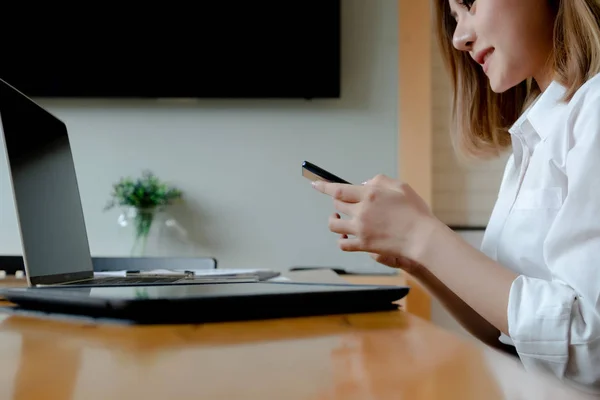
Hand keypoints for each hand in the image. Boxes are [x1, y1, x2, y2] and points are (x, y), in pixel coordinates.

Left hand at [312, 174, 438, 262]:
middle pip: (337, 205)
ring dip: (334, 220)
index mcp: (370, 194)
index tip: (315, 185)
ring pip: (334, 224)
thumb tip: (363, 184)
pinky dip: (341, 240)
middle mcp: (362, 211)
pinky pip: (343, 243)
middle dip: (338, 202)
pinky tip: (346, 236)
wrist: (422, 237)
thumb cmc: (415, 211)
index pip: (339, 190)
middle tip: (345, 203)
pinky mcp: (363, 244)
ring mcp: (361, 229)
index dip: (324, 187)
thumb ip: (379, 180)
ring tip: (339, 219)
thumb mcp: (400, 187)